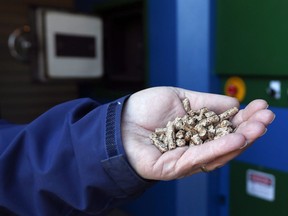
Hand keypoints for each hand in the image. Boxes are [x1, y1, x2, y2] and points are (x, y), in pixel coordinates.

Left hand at [121, 87, 274, 179]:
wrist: (120, 120)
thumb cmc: (145, 109)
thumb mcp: (180, 97)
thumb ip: (206, 103)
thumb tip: (234, 103)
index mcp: (196, 130)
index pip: (225, 126)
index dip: (243, 118)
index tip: (260, 105)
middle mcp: (194, 145)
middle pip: (226, 141)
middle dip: (248, 129)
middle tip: (267, 117)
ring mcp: (186, 158)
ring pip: (218, 152)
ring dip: (241, 139)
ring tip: (259, 127)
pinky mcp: (175, 167)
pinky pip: (200, 158)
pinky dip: (220, 148)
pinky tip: (237, 138)